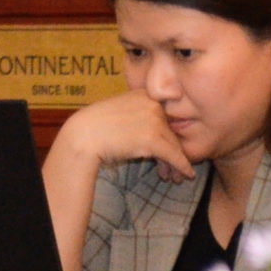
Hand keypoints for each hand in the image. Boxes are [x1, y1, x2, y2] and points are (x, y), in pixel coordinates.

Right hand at [52, 90, 195, 181]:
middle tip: (174, 168)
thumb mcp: (119, 111)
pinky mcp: (154, 140)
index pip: (165, 116)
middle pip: (172, 131)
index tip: (170, 148)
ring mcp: (154, 121)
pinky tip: (187, 174)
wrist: (83, 135)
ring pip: (175, 145)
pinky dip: (183, 167)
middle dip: (174, 151)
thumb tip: (151, 130)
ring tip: (175, 177)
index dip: (169, 134)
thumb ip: (136, 113)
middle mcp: (153, 104)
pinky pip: (175, 156)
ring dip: (177, 163)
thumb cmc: (95, 126)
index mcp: (144, 94)